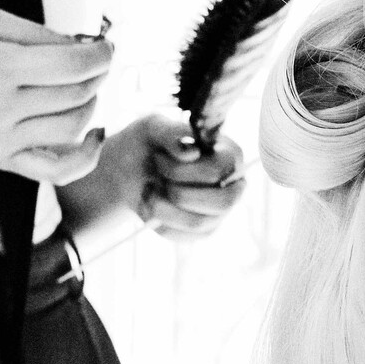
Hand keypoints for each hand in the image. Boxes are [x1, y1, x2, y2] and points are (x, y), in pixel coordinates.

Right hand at [0, 7, 110, 180]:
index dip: (98, 55)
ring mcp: (3, 141)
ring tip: (85, 86)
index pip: (69, 65)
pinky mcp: (4, 162)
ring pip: (72, 127)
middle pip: (75, 94)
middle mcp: (0, 109)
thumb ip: (30, 31)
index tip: (108, 47)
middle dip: (96, 75)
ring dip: (91, 104)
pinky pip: (59, 170)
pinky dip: (86, 156)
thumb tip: (78, 44)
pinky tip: (94, 134)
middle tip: (97, 61)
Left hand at [91, 111, 245, 237]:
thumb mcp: (153, 127)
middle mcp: (233, 185)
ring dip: (164, 206)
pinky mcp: (204, 232)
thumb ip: (170, 133)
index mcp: (230, 155)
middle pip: (222, 202)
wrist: (131, 168)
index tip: (158, 158)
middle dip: (179, 193)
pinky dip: (158, 221)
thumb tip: (192, 153)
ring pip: (199, 222)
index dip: (185, 170)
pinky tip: (149, 203)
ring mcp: (221, 212)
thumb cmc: (148, 144)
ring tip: (150, 189)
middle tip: (157, 178)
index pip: (220, 169)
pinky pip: (184, 236)